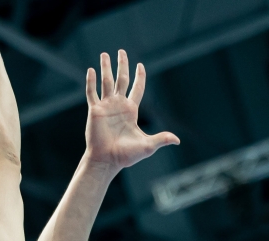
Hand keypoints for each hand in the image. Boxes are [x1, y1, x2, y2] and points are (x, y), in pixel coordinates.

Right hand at [84, 50, 178, 171]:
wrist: (107, 161)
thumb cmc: (126, 156)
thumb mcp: (147, 146)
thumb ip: (161, 139)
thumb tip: (177, 141)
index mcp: (131, 111)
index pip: (137, 89)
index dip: (139, 77)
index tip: (140, 65)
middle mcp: (118, 106)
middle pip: (121, 80)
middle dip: (122, 65)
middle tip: (122, 51)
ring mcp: (106, 107)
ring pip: (106, 82)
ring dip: (106, 68)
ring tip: (105, 54)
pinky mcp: (95, 111)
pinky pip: (92, 93)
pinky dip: (91, 82)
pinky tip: (91, 70)